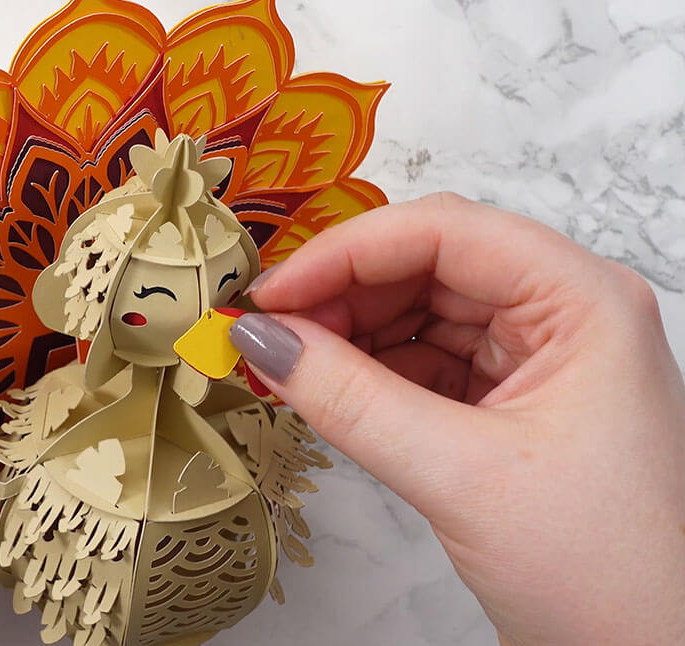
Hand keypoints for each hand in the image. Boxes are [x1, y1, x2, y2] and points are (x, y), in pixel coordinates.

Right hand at [230, 193, 684, 645]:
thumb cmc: (605, 571)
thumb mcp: (459, 475)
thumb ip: (350, 399)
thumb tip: (261, 338)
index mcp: (581, 300)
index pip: (445, 232)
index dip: (345, 253)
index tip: (271, 296)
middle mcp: (562, 313)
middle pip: (427, 264)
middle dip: (341, 294)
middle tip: (266, 334)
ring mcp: (535, 357)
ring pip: (417, 313)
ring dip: (347, 335)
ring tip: (287, 366)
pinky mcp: (507, 402)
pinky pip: (420, 363)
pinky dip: (366, 375)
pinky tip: (325, 393)